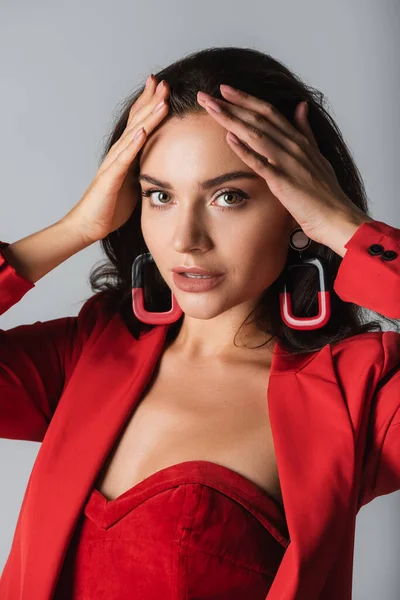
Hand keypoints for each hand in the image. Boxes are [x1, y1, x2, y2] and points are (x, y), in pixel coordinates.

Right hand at [62, 75, 169, 244]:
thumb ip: (144, 168)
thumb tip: (161, 162)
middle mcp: (117, 154)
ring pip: (133, 135)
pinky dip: (133, 144)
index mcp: (125, 155)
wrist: (89, 224)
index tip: (163, 87)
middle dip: (150, 100)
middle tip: (163, 81)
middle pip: (136, 121)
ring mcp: (113, 164)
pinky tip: (143, 131)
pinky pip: (124, 159)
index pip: (139, 123)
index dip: (149, 104)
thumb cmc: (110, 206)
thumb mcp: (134, 183)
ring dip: (147, 116)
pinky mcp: (110, 179)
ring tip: (161, 99)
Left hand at [196, 85, 370, 245]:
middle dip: (230, 105)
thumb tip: (301, 106)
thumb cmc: (325, 192)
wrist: (336, 216)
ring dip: (231, 120)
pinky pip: (260, 162)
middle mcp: (293, 145)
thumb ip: (305, 131)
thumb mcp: (317, 155)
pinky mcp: (283, 181)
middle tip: (206, 95)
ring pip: (255, 134)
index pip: (268, 111)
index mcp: (298, 139)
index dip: (246, 98)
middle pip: (257, 118)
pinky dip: (244, 149)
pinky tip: (228, 138)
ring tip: (211, 108)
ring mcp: (288, 162)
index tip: (225, 89)